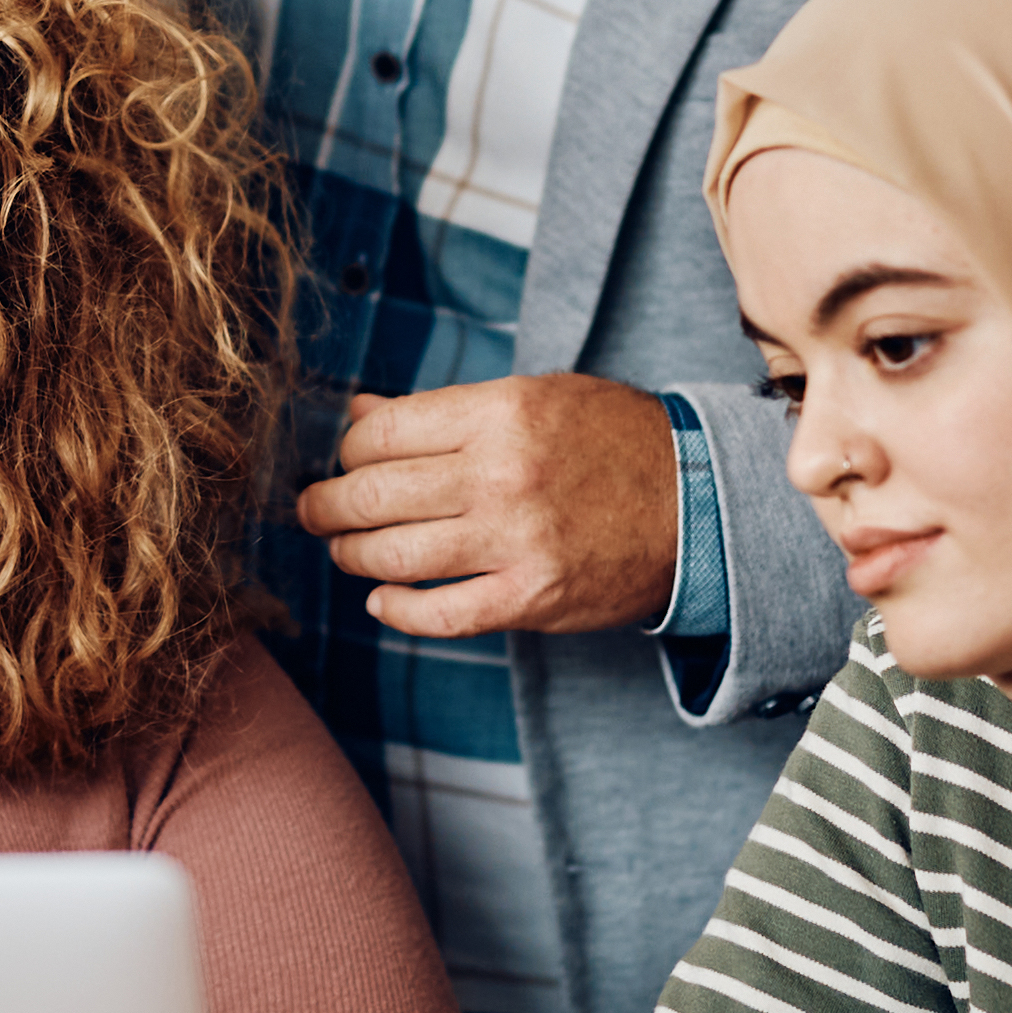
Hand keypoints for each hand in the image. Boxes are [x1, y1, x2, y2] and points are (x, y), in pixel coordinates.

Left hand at [296, 373, 684, 638]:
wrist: (697, 503)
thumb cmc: (610, 440)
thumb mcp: (533, 398)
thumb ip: (443, 410)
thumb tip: (357, 416)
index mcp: (500, 413)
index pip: (380, 434)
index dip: (347, 451)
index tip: (344, 461)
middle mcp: (502, 475)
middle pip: (373, 495)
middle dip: (327, 506)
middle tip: (314, 511)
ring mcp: (515, 542)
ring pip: (393, 557)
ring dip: (351, 556)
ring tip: (344, 551)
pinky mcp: (530, 598)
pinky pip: (439, 614)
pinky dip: (398, 611)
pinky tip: (384, 600)